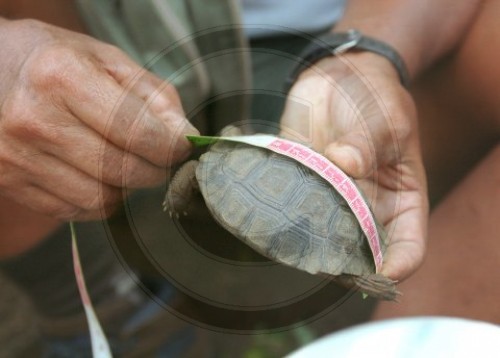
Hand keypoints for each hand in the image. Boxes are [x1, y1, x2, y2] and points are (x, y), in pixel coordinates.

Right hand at [0, 19, 197, 220]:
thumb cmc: (54, 61)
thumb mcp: (107, 60)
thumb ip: (153, 96)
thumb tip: (185, 136)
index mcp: (61, 77)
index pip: (137, 132)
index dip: (171, 147)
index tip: (181, 146)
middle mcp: (34, 120)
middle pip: (123, 170)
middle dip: (155, 169)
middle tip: (158, 156)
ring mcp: (17, 156)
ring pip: (102, 198)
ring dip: (126, 186)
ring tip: (122, 160)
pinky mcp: (9, 181)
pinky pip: (75, 210)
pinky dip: (99, 198)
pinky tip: (96, 173)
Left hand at [280, 52, 428, 280]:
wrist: (338, 76)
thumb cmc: (375, 98)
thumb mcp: (384, 118)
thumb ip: (368, 142)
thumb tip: (345, 163)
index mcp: (401, 200)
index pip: (408, 248)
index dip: (396, 267)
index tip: (375, 273)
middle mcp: (368, 209)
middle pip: (361, 253)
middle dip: (343, 263)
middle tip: (321, 261)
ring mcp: (333, 201)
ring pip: (324, 238)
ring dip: (308, 243)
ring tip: (292, 242)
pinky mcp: (304, 187)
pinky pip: (294, 211)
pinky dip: (282, 218)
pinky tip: (268, 218)